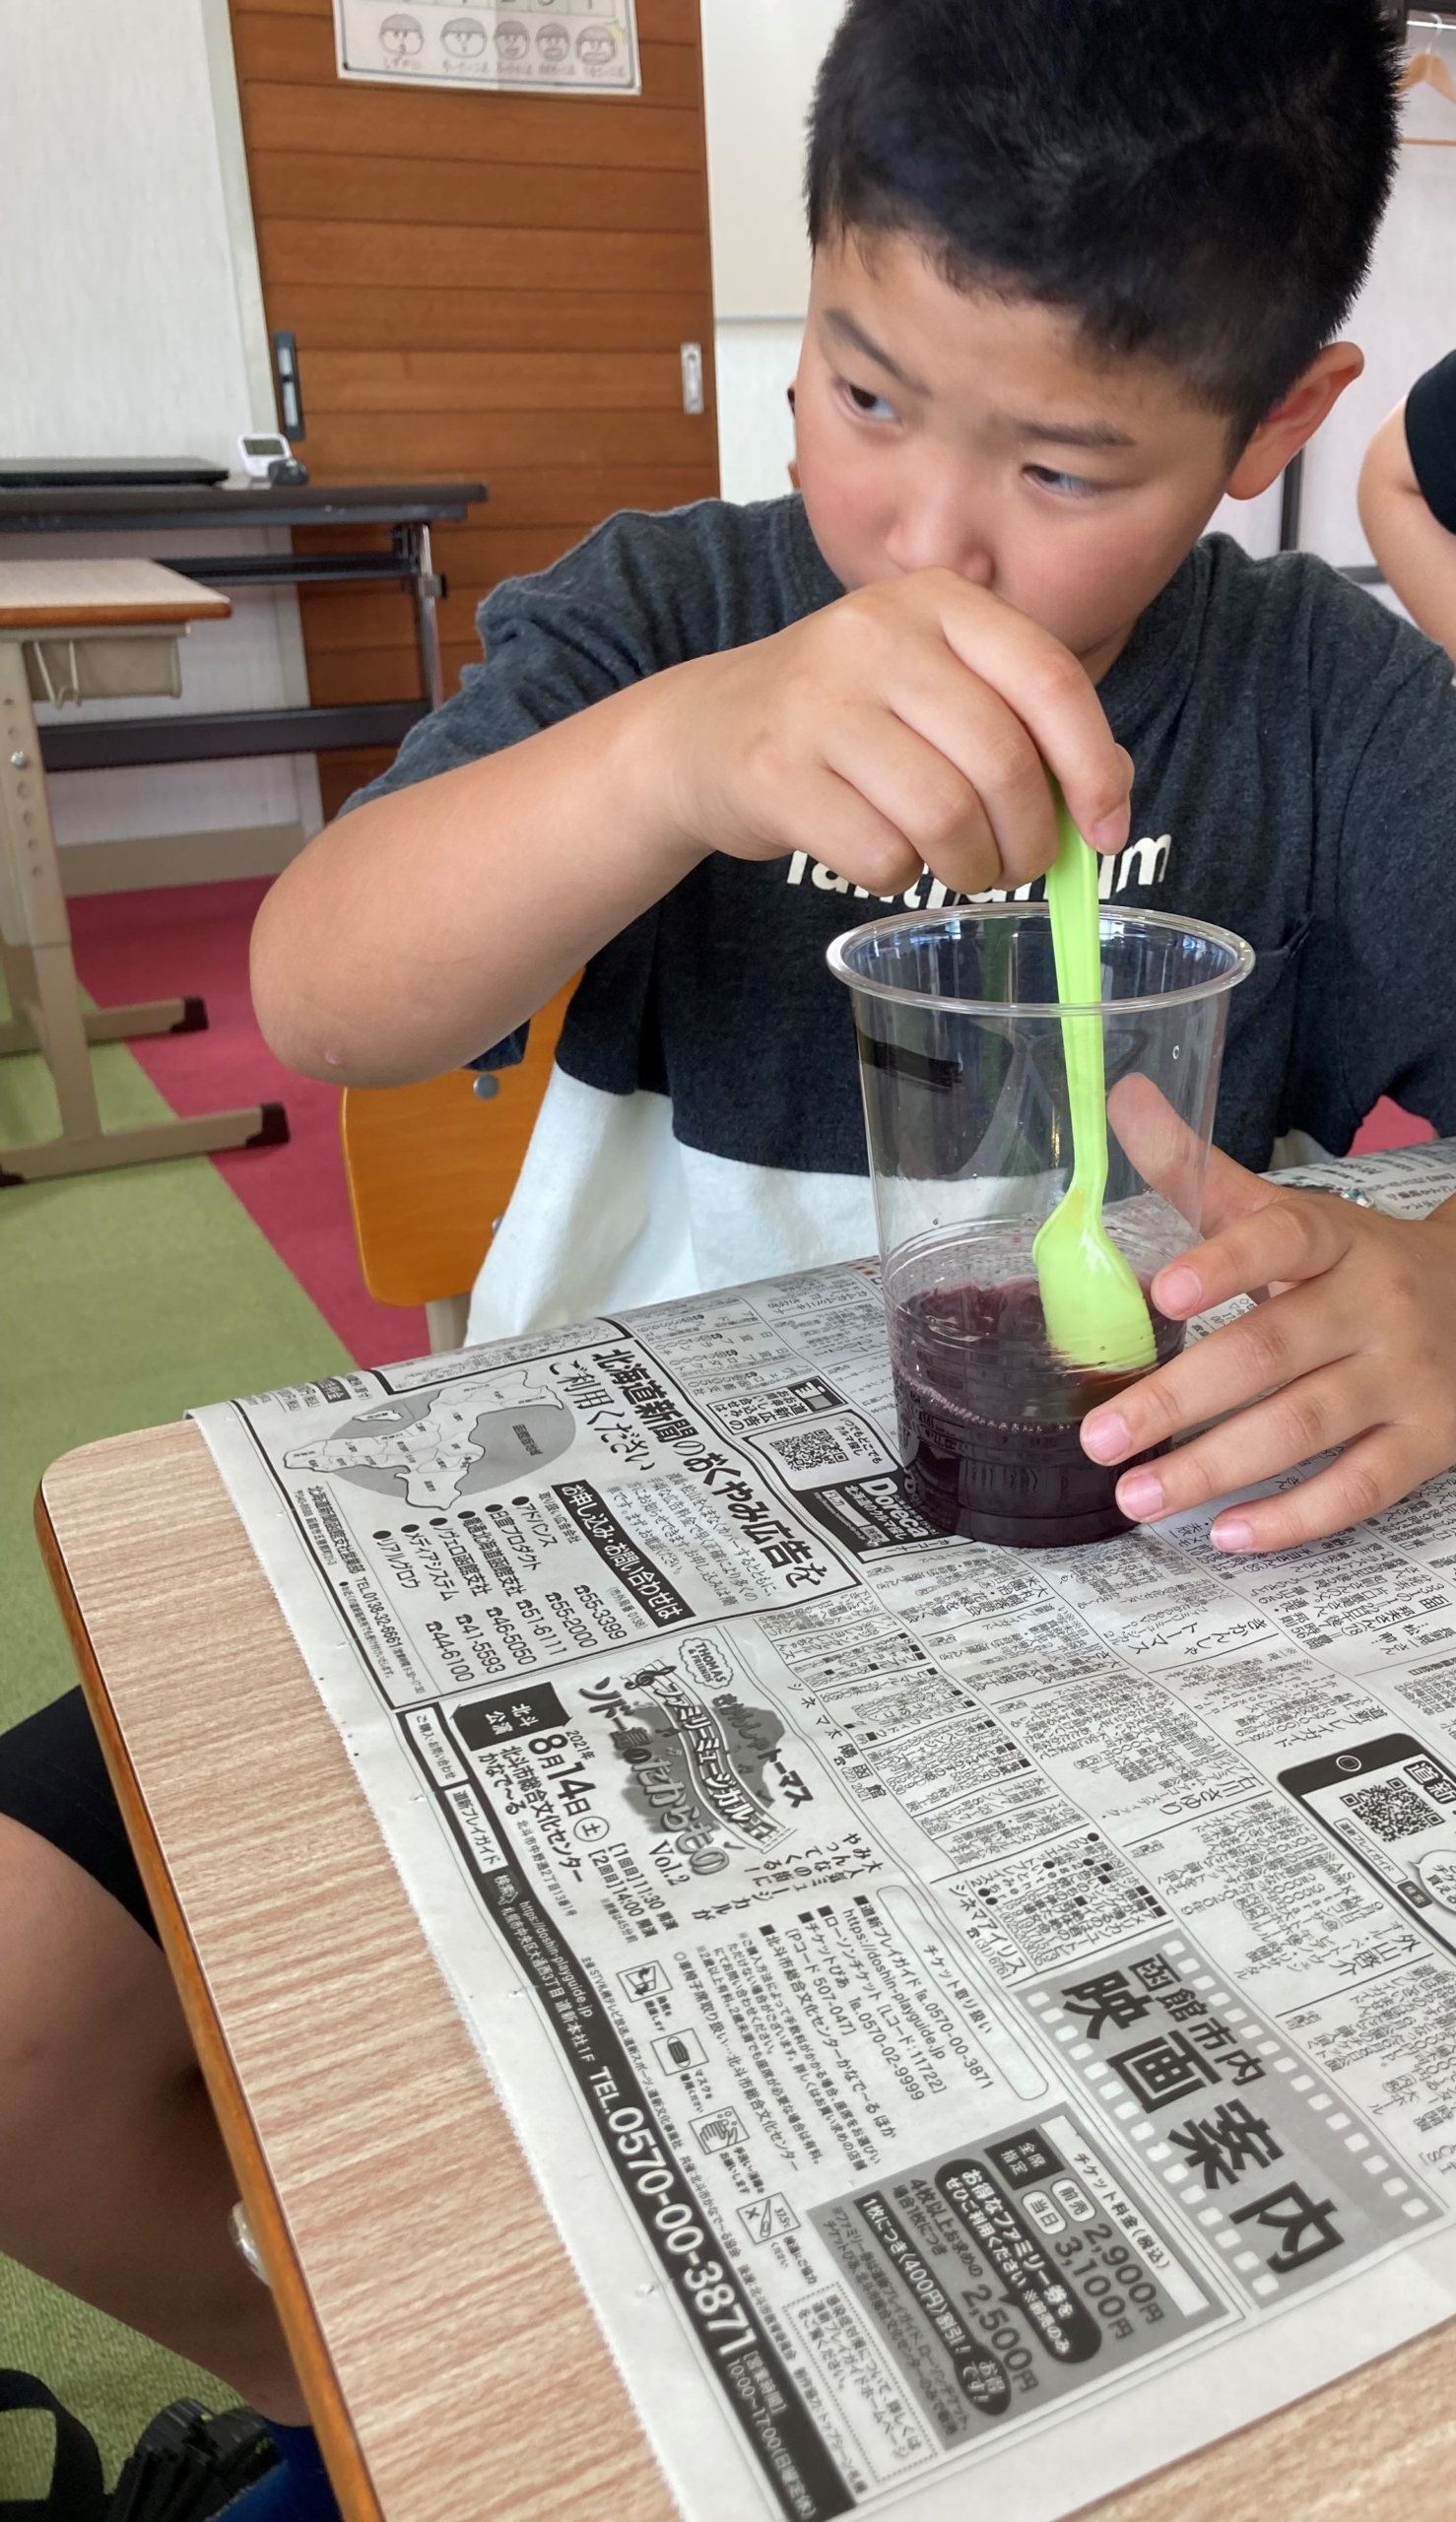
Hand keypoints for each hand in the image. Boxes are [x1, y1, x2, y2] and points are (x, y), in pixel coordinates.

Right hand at [660, 569, 1132, 898]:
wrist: (706, 731)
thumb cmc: (847, 716)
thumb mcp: (935, 684)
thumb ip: (1022, 722)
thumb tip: (1107, 798)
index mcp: (938, 599)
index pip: (1050, 679)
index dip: (1094, 767)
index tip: (1108, 831)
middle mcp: (877, 633)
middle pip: (1002, 761)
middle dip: (1032, 839)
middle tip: (1022, 867)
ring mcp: (819, 700)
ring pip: (946, 816)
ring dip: (973, 867)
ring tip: (965, 869)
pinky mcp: (775, 772)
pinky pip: (881, 853)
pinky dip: (901, 876)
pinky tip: (887, 857)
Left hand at [1080, 1151, 1455, 1552]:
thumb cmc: (1354, 1264)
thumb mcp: (1289, 1214)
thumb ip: (1199, 1171)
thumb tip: (1120, 1096)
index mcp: (1336, 1239)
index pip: (1283, 1240)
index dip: (1226, 1265)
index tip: (1163, 1295)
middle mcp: (1374, 1305)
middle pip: (1271, 1352)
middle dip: (1181, 1398)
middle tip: (1102, 1436)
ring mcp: (1406, 1378)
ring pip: (1305, 1427)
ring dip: (1215, 1469)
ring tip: (1137, 1495)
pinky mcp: (1428, 1443)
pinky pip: (1359, 1488)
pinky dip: (1294, 1517)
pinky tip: (1228, 1533)